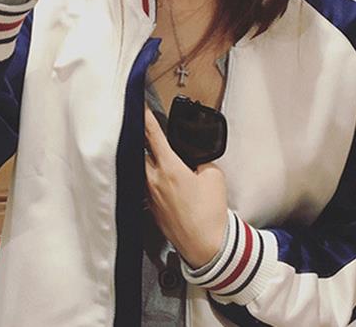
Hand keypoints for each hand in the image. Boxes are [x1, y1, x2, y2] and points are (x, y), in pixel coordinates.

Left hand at [145, 108, 227, 268]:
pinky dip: (154, 180)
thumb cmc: (210, 214)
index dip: (146, 119)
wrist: (206, 247)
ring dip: (149, 162)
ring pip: (143, 170)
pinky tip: (166, 183)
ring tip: (161, 159)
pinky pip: (147, 188)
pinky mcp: (152, 210)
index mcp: (169, 168)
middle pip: (142, 152)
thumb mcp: (214, 177)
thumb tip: (194, 162)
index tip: (140, 108)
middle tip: (149, 132)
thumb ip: (202, 161)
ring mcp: (150, 196)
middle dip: (145, 141)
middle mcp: (154, 180)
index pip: (152, 135)